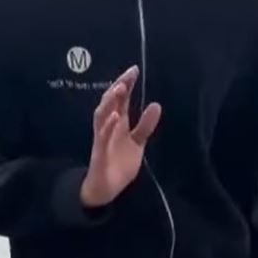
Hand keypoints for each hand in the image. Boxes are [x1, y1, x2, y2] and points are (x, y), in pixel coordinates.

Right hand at [80, 66, 161, 207]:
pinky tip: (116, 116)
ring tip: (120, 88)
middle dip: (118, 86)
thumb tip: (156, 105)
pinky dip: (108, 126)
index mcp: (117, 122)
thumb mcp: (137, 142)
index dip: (126, 84)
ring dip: (110, 101)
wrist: (106, 188)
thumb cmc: (120, 162)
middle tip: (129, 74)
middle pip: (110, 102)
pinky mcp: (100, 152)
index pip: (121, 99)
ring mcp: (102, 138)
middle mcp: (108, 126)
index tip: (134, 69)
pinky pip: (102, 137)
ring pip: (102, 115)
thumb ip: (145, 125)